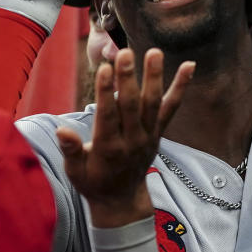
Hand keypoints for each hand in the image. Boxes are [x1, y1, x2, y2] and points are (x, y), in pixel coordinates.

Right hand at [56, 49, 194, 226]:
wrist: (122, 200)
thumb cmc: (93, 182)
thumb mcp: (75, 172)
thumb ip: (71, 151)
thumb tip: (62, 130)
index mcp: (108, 148)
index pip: (108, 116)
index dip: (107, 93)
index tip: (105, 69)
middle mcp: (132, 140)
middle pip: (132, 105)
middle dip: (129, 78)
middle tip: (126, 52)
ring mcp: (149, 135)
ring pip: (153, 103)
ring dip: (154, 76)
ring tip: (155, 52)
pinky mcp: (159, 132)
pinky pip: (171, 107)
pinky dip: (181, 87)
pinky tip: (190, 65)